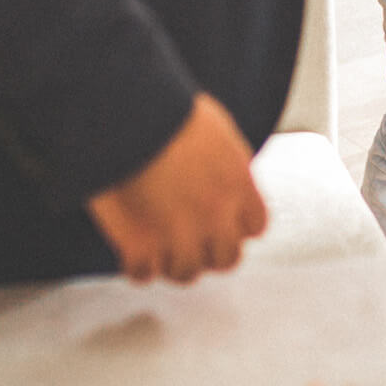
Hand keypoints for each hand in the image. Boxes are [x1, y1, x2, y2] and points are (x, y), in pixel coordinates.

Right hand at [86, 92, 267, 283]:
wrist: (130, 118)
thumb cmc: (169, 111)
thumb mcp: (217, 131)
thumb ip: (228, 162)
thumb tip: (226, 172)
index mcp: (238, 184)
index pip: (255, 226)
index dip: (236, 226)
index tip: (222, 222)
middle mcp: (215, 215)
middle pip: (227, 258)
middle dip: (210, 251)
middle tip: (190, 240)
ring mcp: (179, 235)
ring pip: (187, 272)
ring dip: (173, 263)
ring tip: (158, 248)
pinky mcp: (140, 244)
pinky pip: (142, 273)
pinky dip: (136, 266)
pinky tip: (131, 253)